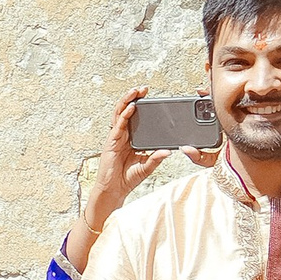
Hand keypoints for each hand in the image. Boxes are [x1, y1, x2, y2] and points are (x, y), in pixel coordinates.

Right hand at [67, 89, 166, 272]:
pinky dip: (124, 115)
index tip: (152, 97)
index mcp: (130, 138)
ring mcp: (115, 137)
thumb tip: (169, 151)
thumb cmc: (127, 179)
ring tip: (136, 92)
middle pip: (126, 111)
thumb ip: (156, 158)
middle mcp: (122, 135)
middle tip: (144, 88)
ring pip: (120, 114)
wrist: (114, 191)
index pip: (136, 117)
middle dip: (134, 97)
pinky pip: (118, 125)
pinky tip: (131, 108)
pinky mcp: (111, 142)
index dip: (142, 105)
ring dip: (128, 101)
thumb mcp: (147, 167)